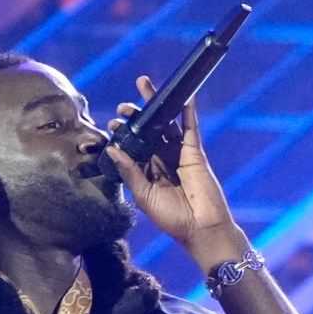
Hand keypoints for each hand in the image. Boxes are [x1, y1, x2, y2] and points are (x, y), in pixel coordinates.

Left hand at [105, 78, 237, 257]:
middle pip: (148, 130)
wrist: (201, 229)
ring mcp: (180, 154)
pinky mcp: (195, 153)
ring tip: (143, 84)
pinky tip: (184, 96)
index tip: (112, 124)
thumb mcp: (144, 195)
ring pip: (166, 124)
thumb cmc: (172, 218)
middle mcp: (163, 159)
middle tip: (122, 106)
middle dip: (135, 115)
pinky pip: (191, 128)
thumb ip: (129, 171)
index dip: (123, 133)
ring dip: (156, 105)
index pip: (133, 146)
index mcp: (148, 171)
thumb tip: (112, 149)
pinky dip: (188, 111)